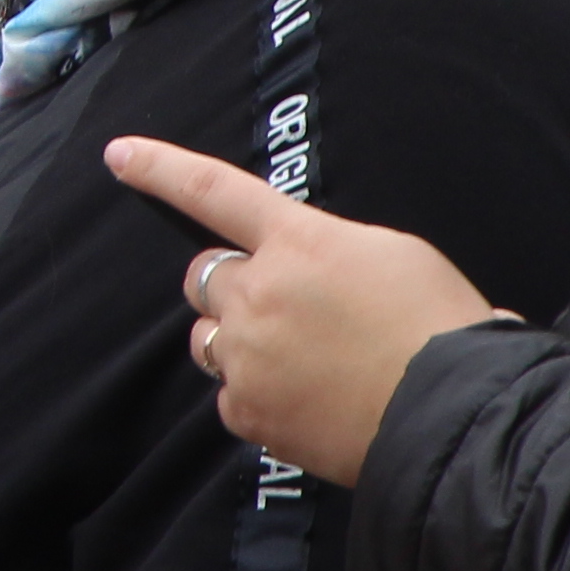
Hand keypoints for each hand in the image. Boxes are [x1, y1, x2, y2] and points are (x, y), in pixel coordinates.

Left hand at [104, 136, 501, 486]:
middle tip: (284, 311)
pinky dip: (257, 396)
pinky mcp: (248, 411)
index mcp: (298, 242)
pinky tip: (306, 401)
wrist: (450, 415)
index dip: (161, 169)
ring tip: (301, 360)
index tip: (119, 155)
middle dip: (231, 287)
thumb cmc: (440, 328)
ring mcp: (247, 354)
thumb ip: (328, 251)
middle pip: (204, 277)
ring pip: (208, 338)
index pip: (213, 191)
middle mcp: (259, 293)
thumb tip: (314, 270)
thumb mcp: (391, 255)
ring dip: (238, 341)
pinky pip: (229, 394)